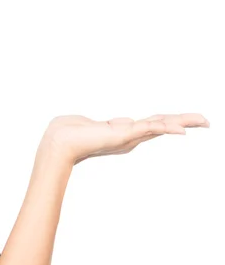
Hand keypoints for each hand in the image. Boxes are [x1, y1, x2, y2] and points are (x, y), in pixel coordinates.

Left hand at [39, 113, 209, 164]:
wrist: (58, 143)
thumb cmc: (69, 133)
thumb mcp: (94, 125)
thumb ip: (110, 125)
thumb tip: (120, 122)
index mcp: (123, 134)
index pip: (152, 125)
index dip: (170, 122)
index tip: (187, 122)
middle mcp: (129, 137)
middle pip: (161, 126)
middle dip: (184, 122)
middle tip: (207, 121)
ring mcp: (127, 137)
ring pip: (160, 126)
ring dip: (182, 122)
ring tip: (203, 121)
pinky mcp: (122, 135)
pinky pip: (148, 129)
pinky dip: (165, 128)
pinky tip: (181, 130)